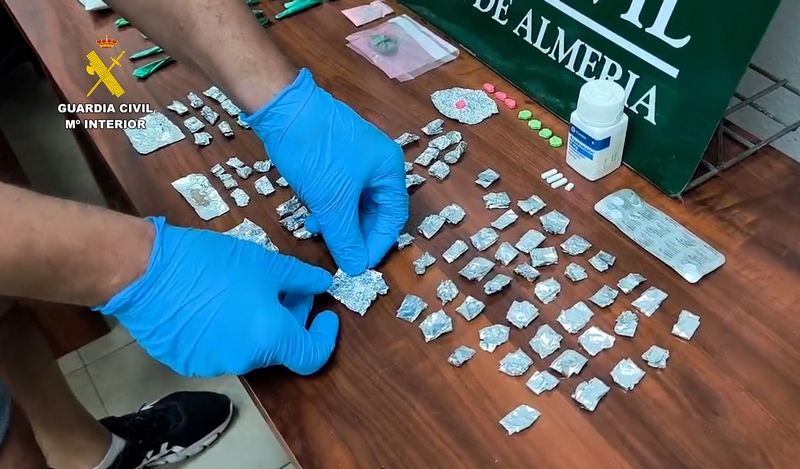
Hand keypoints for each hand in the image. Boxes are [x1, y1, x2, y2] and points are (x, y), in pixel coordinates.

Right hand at [93, 217, 338, 377]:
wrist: (147, 271)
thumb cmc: (212, 264)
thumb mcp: (267, 263)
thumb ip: (301, 279)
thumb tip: (322, 285)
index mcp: (270, 340)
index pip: (312, 356)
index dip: (324, 336)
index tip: (325, 315)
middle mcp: (244, 361)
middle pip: (279, 347)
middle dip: (288, 319)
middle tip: (283, 288)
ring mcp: (212, 365)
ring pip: (248, 347)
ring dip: (257, 323)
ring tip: (244, 289)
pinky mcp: (185, 361)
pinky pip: (217, 347)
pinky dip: (227, 329)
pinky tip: (214, 301)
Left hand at [243, 69, 408, 275]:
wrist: (282, 106)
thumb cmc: (316, 152)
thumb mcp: (332, 201)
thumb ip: (345, 238)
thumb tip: (356, 268)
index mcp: (388, 170)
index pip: (393, 217)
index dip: (378, 244)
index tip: (359, 265)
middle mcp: (378, 162)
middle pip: (375, 209)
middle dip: (356, 232)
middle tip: (339, 252)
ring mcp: (356, 155)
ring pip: (355, 200)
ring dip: (340, 220)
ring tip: (318, 230)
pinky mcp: (335, 152)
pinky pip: (340, 187)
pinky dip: (330, 204)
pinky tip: (313, 212)